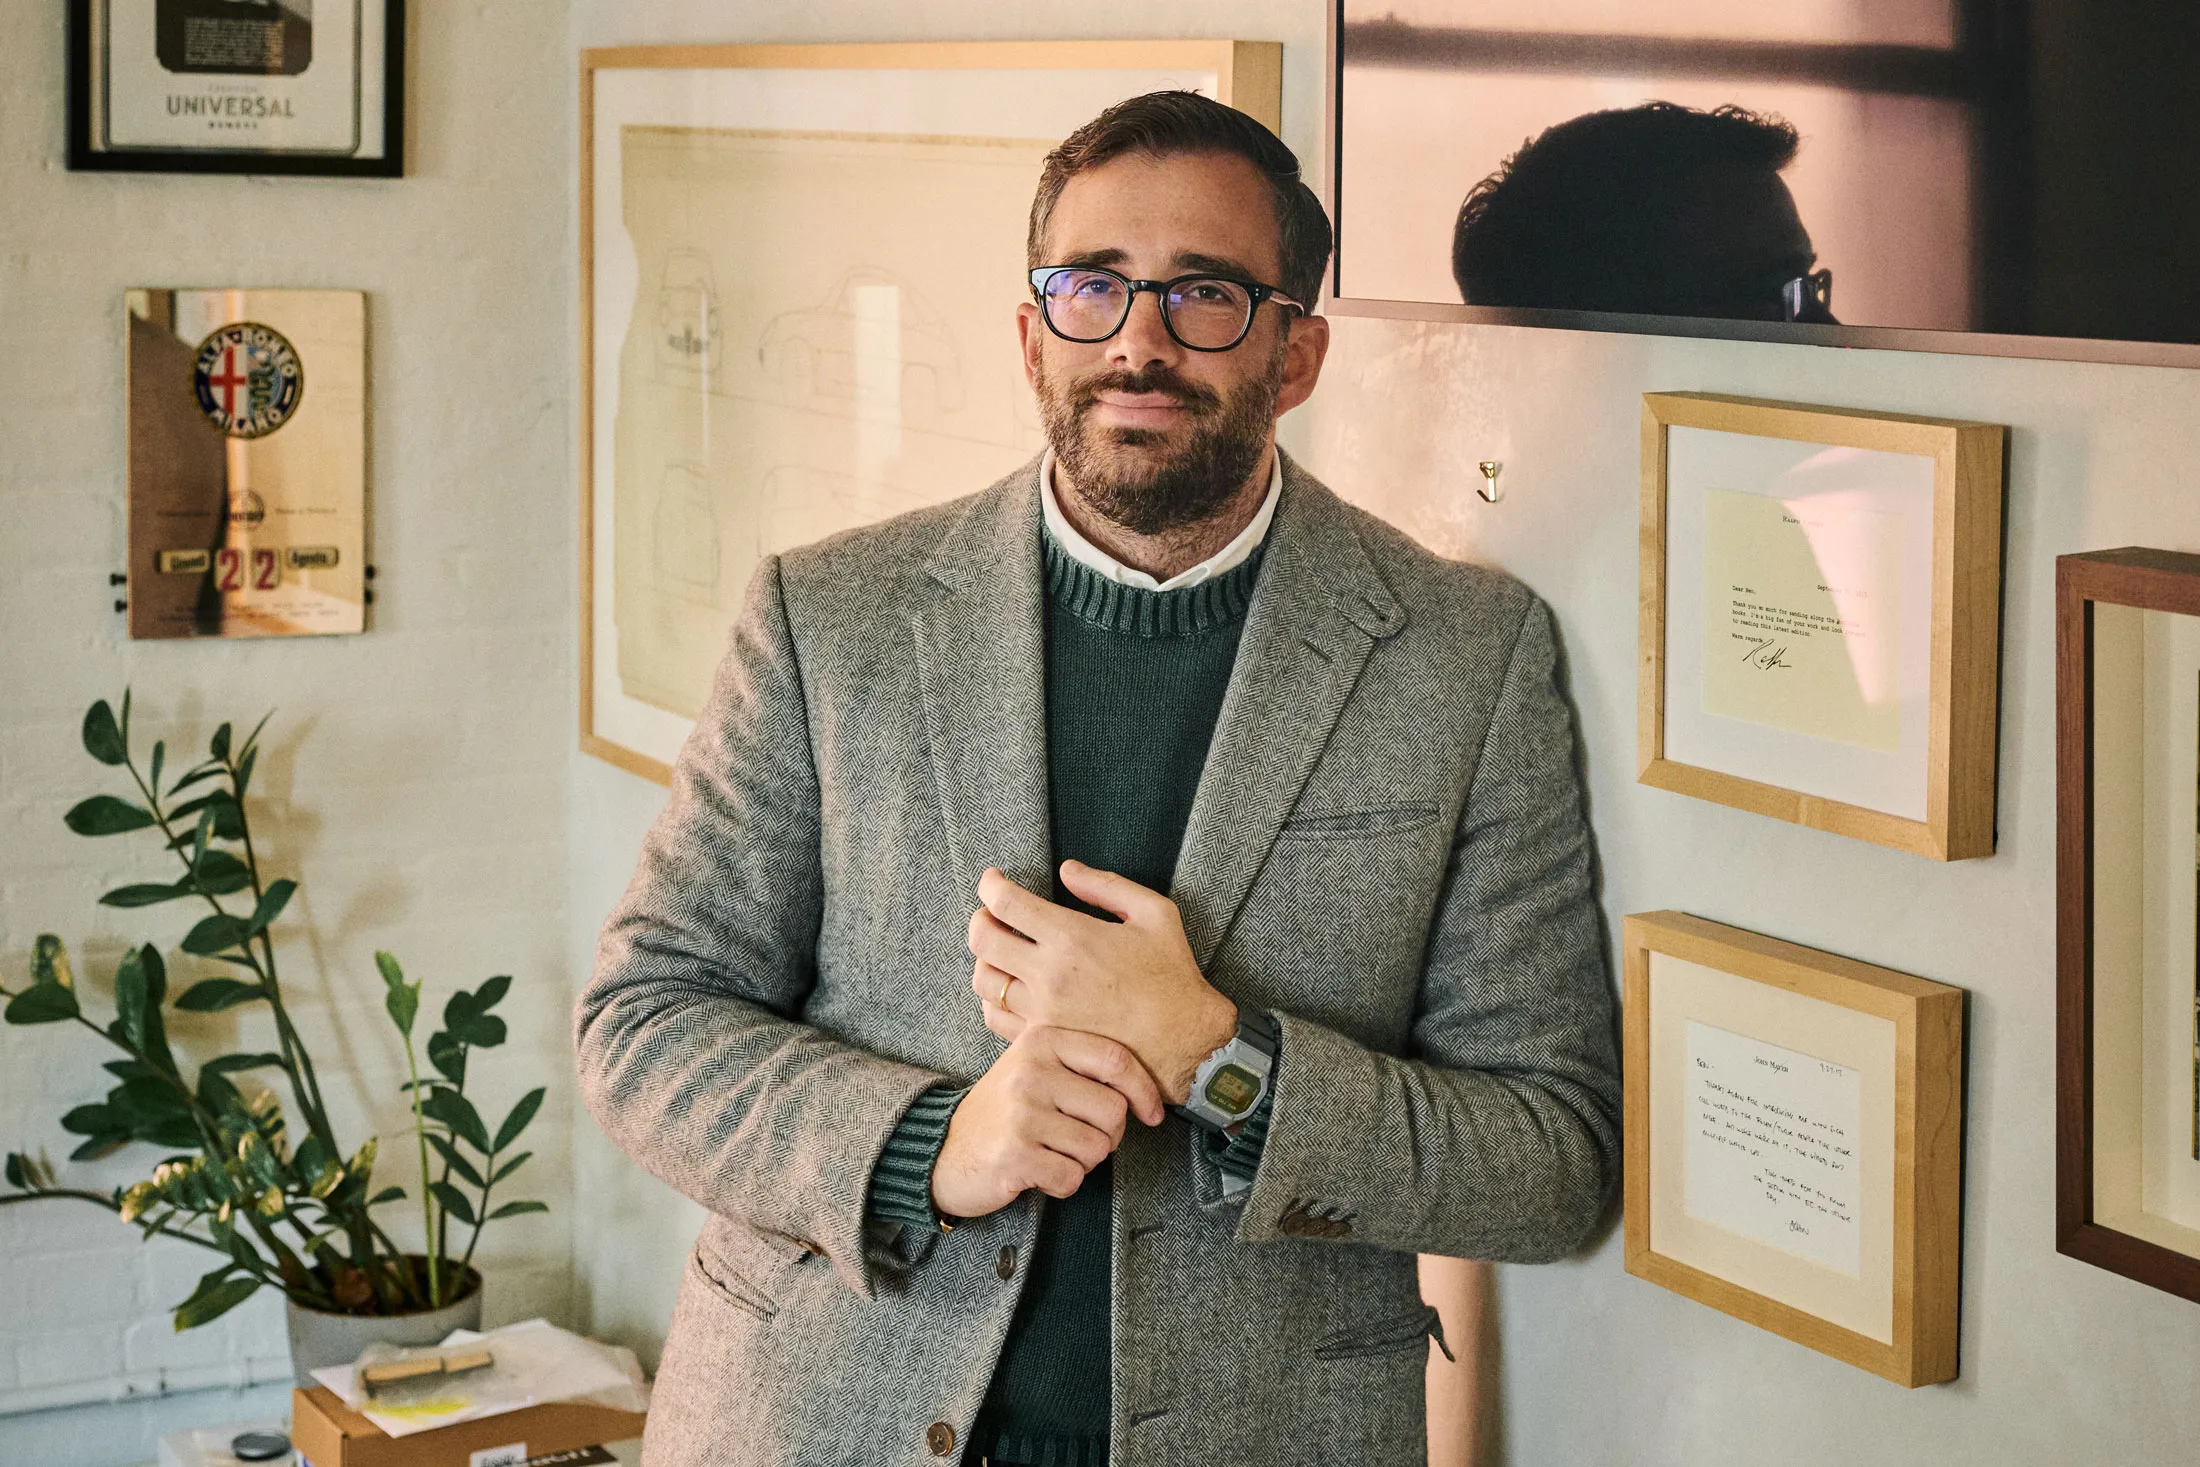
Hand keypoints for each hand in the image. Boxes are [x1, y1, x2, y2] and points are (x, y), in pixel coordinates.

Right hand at [929, 1023, 1165, 1219]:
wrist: (943, 1148)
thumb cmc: (1004, 1111)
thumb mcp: (1036, 1068)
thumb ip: (1081, 1065)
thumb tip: (1145, 1088)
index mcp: (1042, 1042)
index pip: (1116, 1059)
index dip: (1144, 1091)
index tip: (1152, 1114)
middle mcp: (1032, 1071)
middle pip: (1113, 1111)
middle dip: (1108, 1136)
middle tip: (1079, 1140)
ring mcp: (1022, 1113)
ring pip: (1097, 1149)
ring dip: (1083, 1162)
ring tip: (1053, 1153)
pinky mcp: (1016, 1154)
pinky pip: (1073, 1178)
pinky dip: (1062, 1183)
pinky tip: (1039, 1171)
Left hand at [968, 861, 1237, 1105]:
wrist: (1184, 1040)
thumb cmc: (1172, 975)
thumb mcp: (1154, 913)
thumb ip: (1106, 885)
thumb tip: (1067, 870)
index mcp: (1072, 936)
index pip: (1004, 902)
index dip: (990, 884)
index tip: (992, 880)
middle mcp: (1049, 974)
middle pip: (982, 939)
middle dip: (979, 918)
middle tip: (990, 913)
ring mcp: (1041, 1012)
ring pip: (983, 979)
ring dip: (985, 959)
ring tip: (1001, 952)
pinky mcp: (1043, 1040)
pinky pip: (996, 1018)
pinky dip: (994, 998)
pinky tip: (1011, 988)